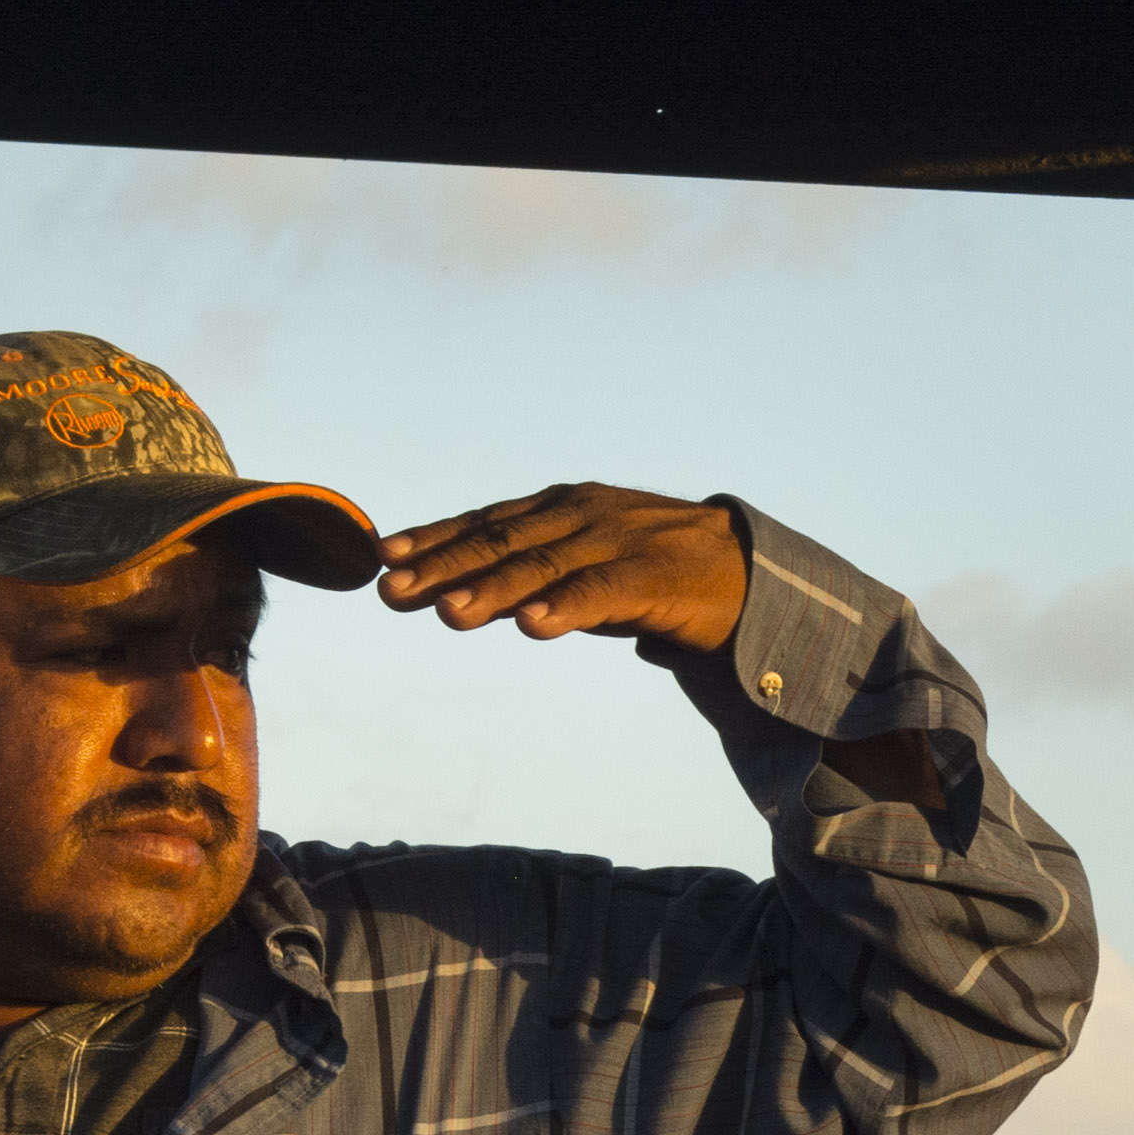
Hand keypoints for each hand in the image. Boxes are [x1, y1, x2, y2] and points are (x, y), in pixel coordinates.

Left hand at [375, 485, 750, 650]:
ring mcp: (617, 541)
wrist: (749, 571)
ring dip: (491, 590)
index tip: (384, 558)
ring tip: (449, 612)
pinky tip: (531, 625)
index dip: (434, 538)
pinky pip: (601, 591)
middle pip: (500, 542)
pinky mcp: (654, 575)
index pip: (485, 522)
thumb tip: (452, 599)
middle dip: (444, 566)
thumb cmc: (654, 573)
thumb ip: (529, 579)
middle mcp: (580, 516)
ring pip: (542, 566)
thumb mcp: (583, 567)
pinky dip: (565, 607)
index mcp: (560, 509)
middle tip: (394, 591)